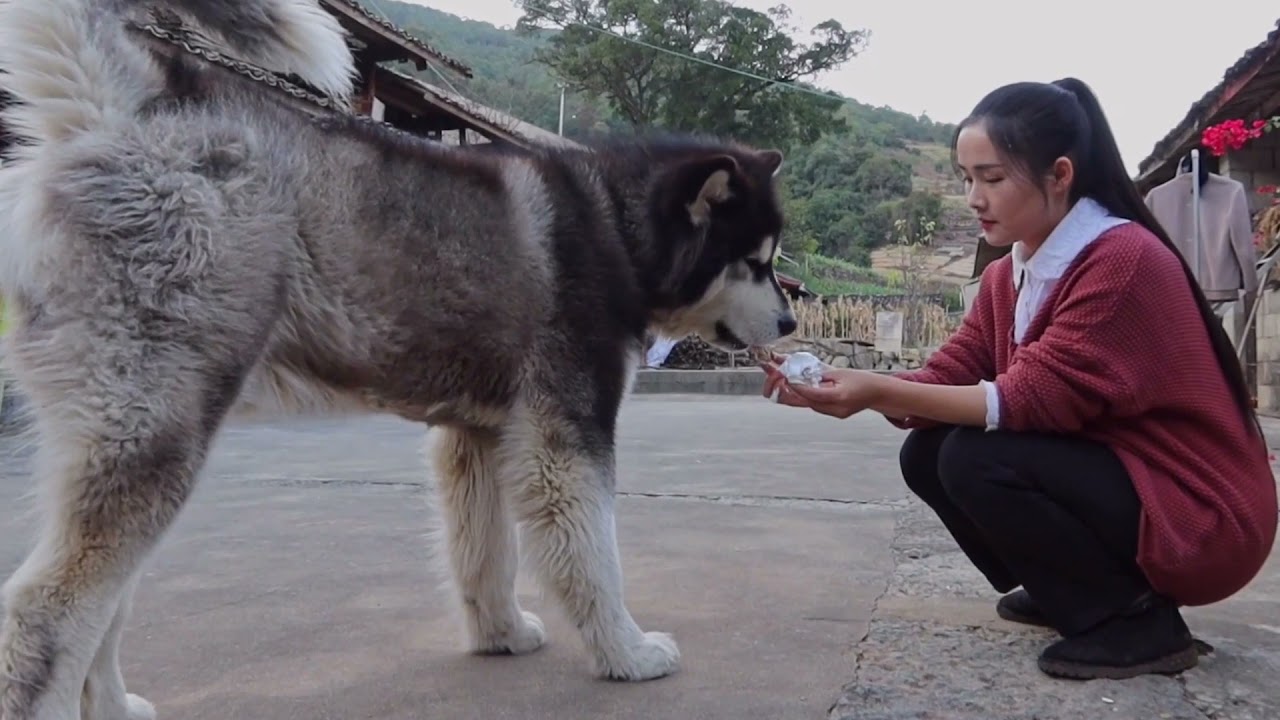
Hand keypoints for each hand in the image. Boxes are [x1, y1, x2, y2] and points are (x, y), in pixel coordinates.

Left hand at [760, 355, 884, 418]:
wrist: (876, 393)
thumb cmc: (860, 380)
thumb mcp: (839, 372)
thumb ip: (818, 372)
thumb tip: (796, 365)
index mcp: (839, 397)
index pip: (811, 393)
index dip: (796, 385)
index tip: (784, 376)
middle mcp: (834, 409)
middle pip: (803, 403)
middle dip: (786, 391)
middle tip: (774, 378)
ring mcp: (832, 413)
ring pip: (805, 404)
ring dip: (790, 393)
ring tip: (777, 379)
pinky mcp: (830, 413)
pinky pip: (812, 404)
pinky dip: (801, 395)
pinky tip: (790, 387)